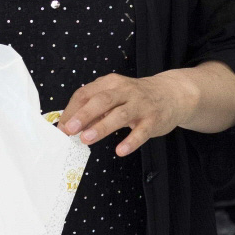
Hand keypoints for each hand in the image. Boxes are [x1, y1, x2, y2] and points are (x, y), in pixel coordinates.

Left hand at [58, 71, 197, 155]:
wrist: (172, 94)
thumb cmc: (136, 97)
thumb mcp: (114, 97)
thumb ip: (94, 111)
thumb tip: (71, 127)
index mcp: (110, 83)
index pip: (86, 94)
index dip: (72, 110)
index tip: (62, 127)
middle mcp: (125, 91)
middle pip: (102, 100)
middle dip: (84, 115)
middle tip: (70, 129)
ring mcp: (140, 104)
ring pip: (120, 114)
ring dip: (102, 127)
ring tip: (86, 139)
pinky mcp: (153, 119)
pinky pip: (141, 131)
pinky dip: (131, 141)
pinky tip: (120, 150)